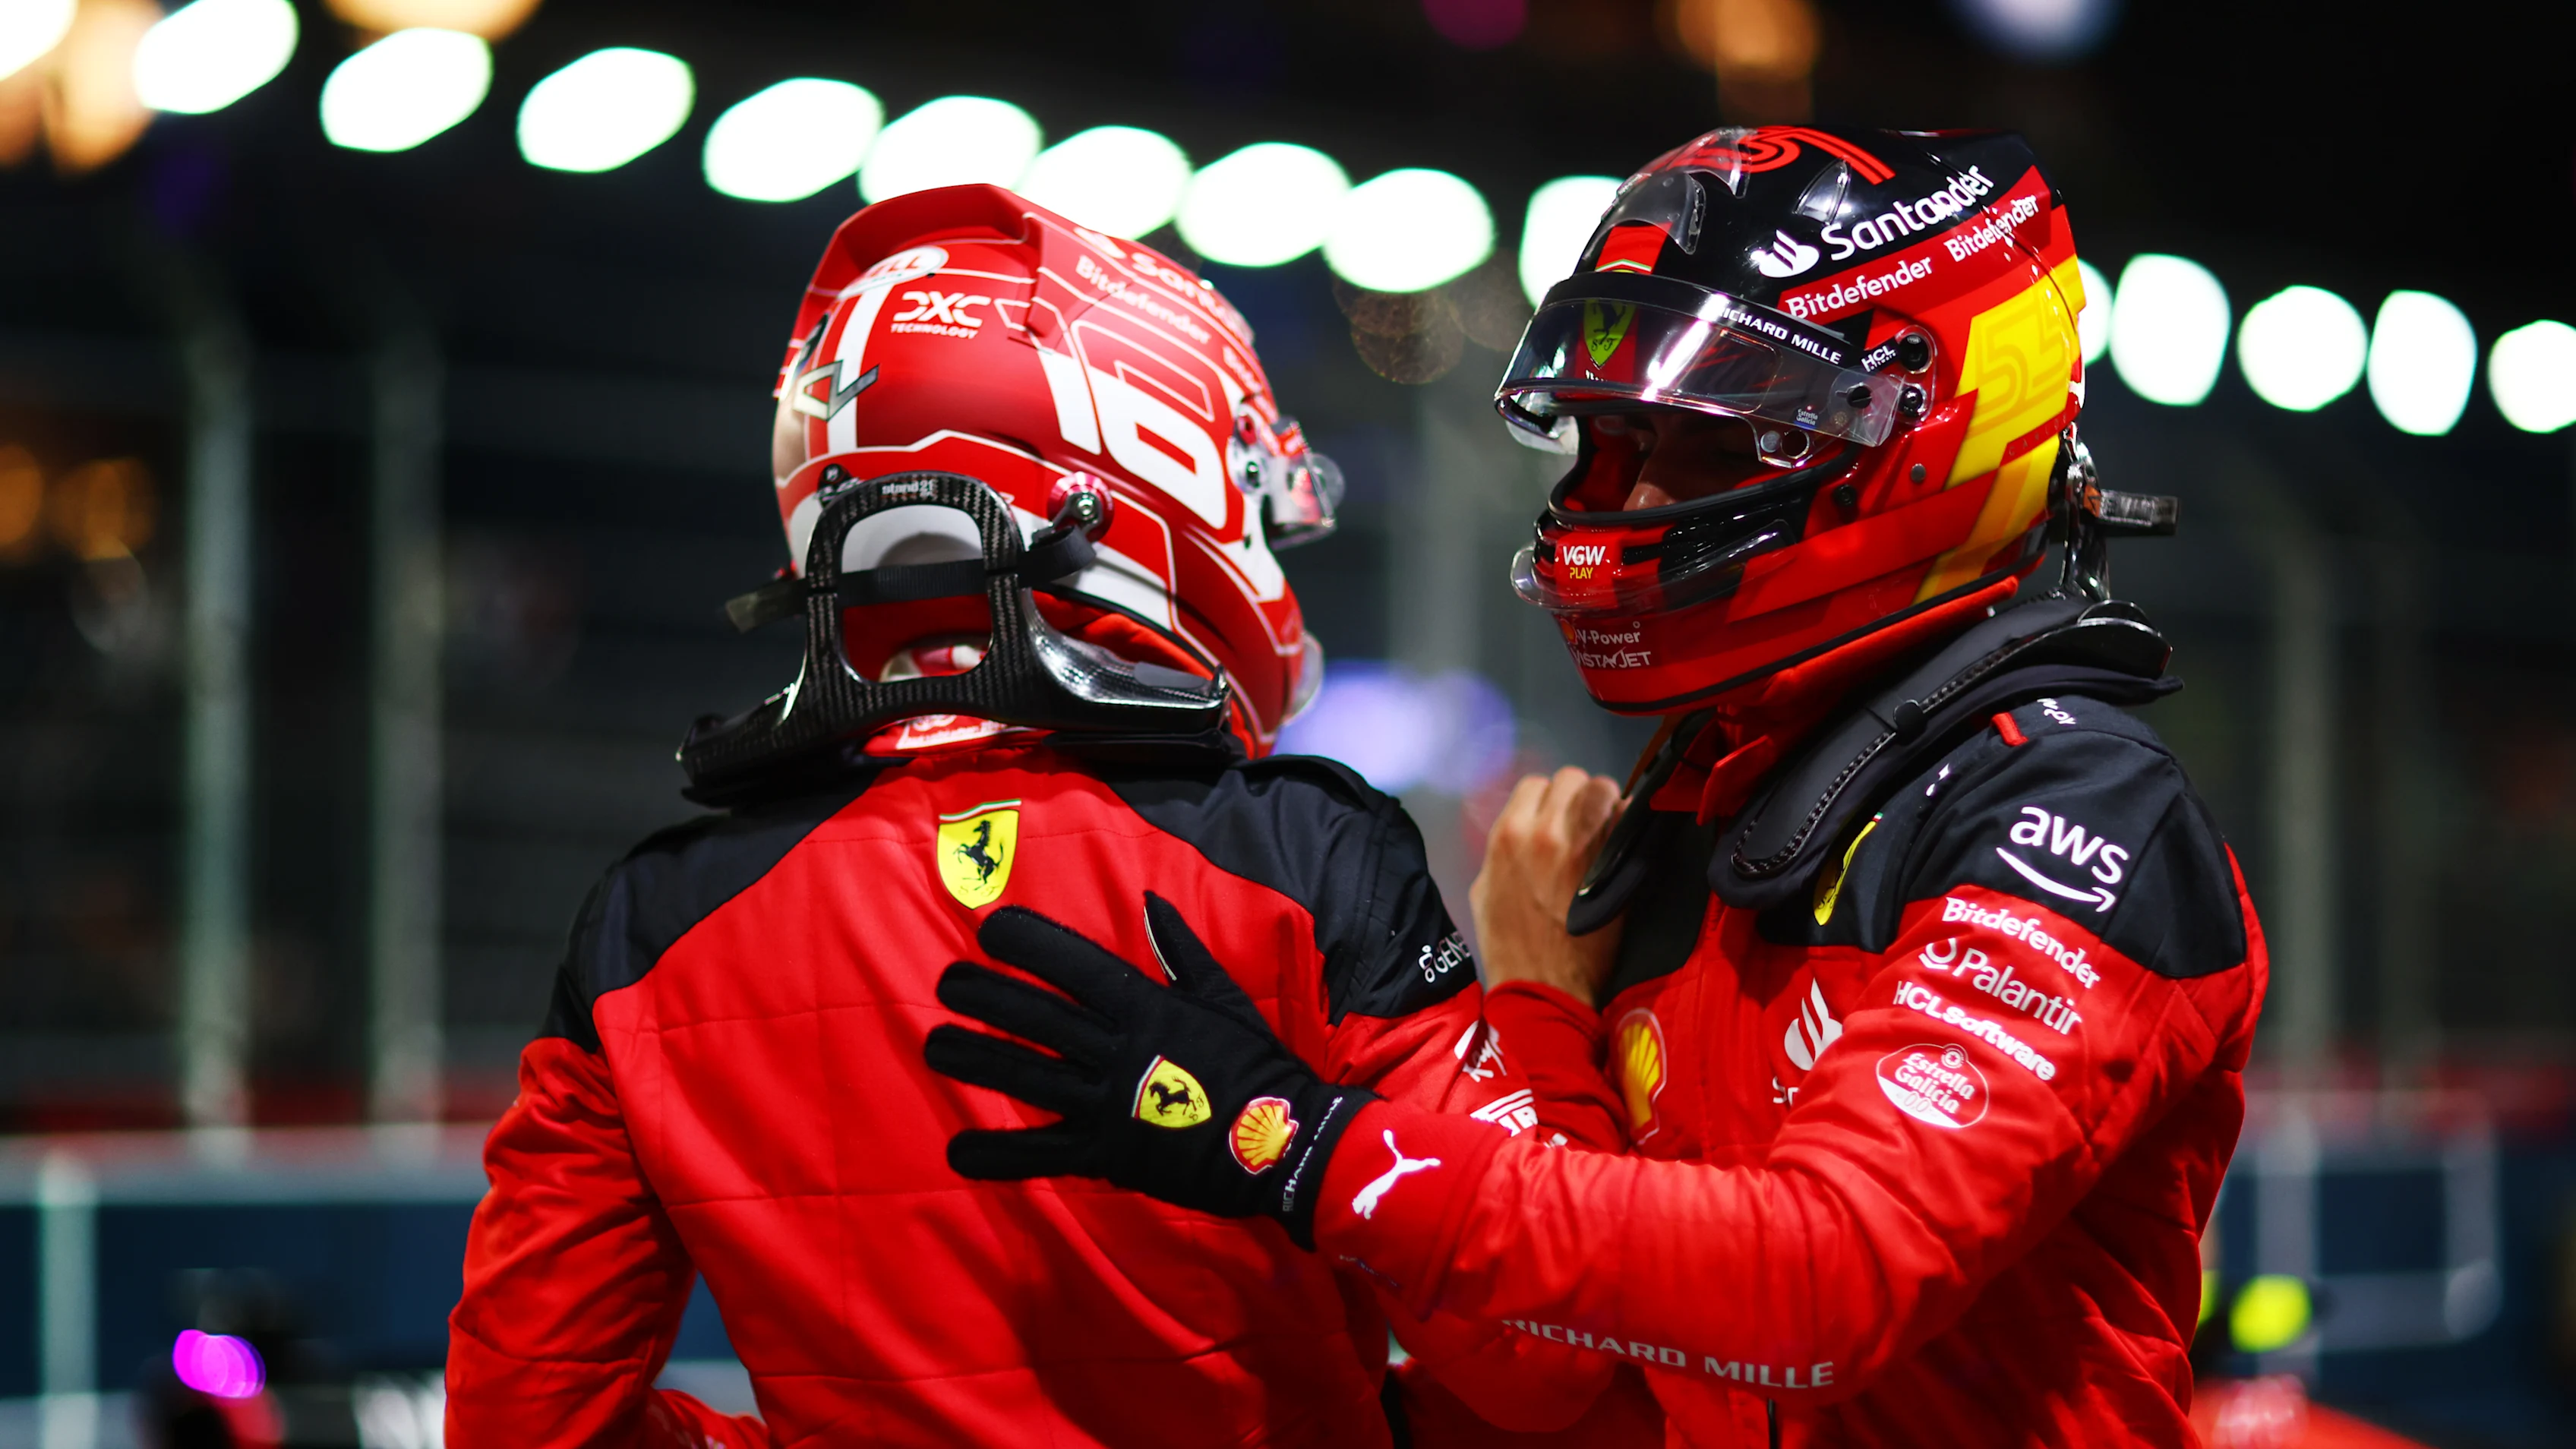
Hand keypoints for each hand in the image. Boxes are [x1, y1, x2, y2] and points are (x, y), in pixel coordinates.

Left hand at [924, 894, 1372, 1247]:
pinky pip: (1044, 1155)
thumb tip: (1149, 899)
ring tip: (935, 1045)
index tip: (991, 931)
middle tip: (945, 982)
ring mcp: (1110, 1106)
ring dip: (978, 1060)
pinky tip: (958, 1153)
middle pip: (1039, 1018)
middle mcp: (1121, 1051)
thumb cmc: (1259, 1066)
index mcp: (1150, 1007)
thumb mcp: (1225, 998)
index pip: (1078, 966)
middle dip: (987, 996)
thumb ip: (1181, 951)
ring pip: (1030, 1077)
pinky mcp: (1108, 1155)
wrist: (1288, 1144)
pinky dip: (999, 1156)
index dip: (1031, 946)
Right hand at [1471, 766, 1624, 1004]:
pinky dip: (1629, 825)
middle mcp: (1546, 831)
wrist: (1542, 989)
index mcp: (1507, 835)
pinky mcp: (1616, 864)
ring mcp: (1584, 846)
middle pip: (1573, 779)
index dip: (1548, 800)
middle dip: (1580, 797)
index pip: (1535, 784)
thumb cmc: (1507, 944)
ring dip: (1607, 806)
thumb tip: (1522, 829)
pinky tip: (1623, 845)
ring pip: (1605, 790)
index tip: (1556, 818)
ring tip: (1606, 831)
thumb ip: (1502, 851)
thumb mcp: (1484, 890)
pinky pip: (1629, 821)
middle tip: (1585, 822)